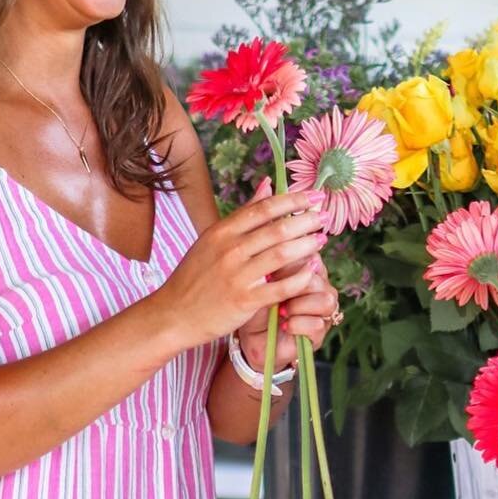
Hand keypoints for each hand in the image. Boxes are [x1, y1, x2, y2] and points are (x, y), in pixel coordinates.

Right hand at [152, 179, 331, 350]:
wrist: (172, 315)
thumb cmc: (194, 277)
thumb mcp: (211, 240)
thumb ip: (243, 214)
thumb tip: (268, 183)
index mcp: (222, 231)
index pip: (264, 208)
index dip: (293, 200)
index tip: (315, 196)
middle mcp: (230, 250)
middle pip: (278, 228)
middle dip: (307, 220)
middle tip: (325, 217)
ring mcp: (237, 275)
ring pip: (282, 254)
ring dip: (307, 245)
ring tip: (322, 240)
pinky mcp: (244, 301)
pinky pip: (280, 287)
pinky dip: (299, 277)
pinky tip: (312, 271)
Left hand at [232, 258, 339, 379]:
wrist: (252, 337)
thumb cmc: (257, 306)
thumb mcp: (263, 283)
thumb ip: (277, 267)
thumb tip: (285, 252)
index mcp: (309, 270)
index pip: (311, 257)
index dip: (292, 264)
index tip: (272, 272)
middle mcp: (321, 288)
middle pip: (318, 279)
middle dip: (295, 286)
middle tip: (276, 295)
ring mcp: (323, 312)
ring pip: (325, 300)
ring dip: (299, 305)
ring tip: (282, 311)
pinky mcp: (320, 333)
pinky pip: (317, 324)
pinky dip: (297, 324)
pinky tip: (284, 325)